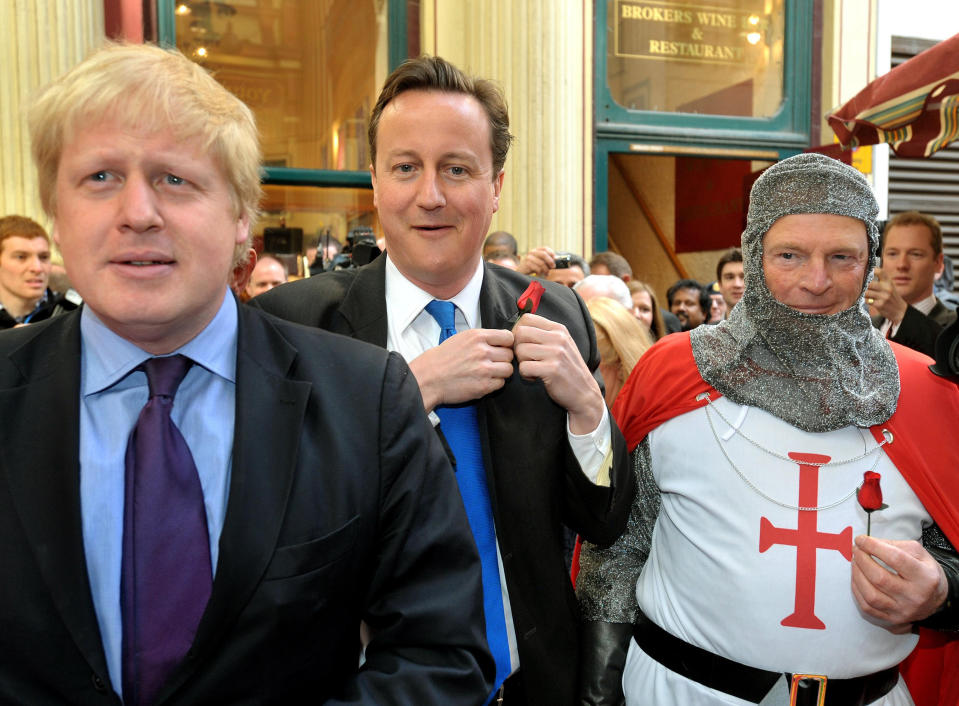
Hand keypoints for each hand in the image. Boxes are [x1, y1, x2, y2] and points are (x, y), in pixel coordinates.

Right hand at [408, 328, 514, 412]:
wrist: (429, 378)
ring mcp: (484, 369)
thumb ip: (482, 338)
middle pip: (510, 354)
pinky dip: (495, 383)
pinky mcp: (483, 386)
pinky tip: (484, 381)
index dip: (506, 344)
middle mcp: (483, 351)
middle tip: (493, 362)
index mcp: (477, 337)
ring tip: (490, 373)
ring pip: (508, 369)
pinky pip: (501, 383)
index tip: (502, 348)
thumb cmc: (442, 358)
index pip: (508, 337)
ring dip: (501, 372)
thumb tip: (501, 341)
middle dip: (503, 359)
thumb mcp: (461, 338)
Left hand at [512, 313, 604, 433]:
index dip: (517, 331)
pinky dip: (526, 375)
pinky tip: (536, 378)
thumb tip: (516, 328)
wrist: (585, 393)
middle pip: (520, 333)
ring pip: (520, 350)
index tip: (522, 344)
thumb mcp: (561, 345)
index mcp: (558, 329)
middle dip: (517, 348)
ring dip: (521, 363)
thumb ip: (543, 334)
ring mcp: (556, 353)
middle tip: (526, 359)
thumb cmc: (567, 369)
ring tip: (533, 369)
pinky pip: (524, 367)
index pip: (526, 318)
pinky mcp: (552, 370)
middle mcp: (558, 338)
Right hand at [517, 246, 555, 276]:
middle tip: (553, 267)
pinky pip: (537, 268)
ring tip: (546, 273)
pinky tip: (540, 273)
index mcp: (536, 250)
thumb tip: (556, 258)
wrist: (521, 271)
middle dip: (550, 261)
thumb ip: (546, 259)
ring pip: (541, 263)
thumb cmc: (532, 266)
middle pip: (544, 255)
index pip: (545, 248)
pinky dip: (540, 272)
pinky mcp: (527, 264)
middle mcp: (532, 252)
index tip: (555, 258)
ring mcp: (529, 257)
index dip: (551, 253)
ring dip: (546, 269)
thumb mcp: (539, 261)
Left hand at [851, 534, 948, 632]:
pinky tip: (857, 578)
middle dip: (862, 560)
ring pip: (871, 595)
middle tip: (856, 549)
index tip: (861, 539)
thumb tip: (867, 543)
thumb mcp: (918, 553)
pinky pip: (867, 606)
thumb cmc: (924, 572)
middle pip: (879, 578)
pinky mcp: (892, 619)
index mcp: (925, 577)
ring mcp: (903, 611)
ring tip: (855, 562)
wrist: (936, 599)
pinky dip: (857, 590)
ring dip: (857, 575)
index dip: (874, 546)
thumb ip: (894, 545)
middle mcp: (914, 597)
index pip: (895, 559)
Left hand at [865, 267, 907, 324]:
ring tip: (869, 296)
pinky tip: (871, 301)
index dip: (873, 271)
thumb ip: (882, 280)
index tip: (870, 273)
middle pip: (869, 284)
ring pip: (866, 292)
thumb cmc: (892, 297)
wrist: (900, 310)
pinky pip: (867, 300)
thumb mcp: (890, 286)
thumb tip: (868, 274)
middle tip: (867, 289)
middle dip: (866, 287)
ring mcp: (883, 297)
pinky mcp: (879, 305)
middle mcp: (887, 288)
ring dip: (865, 295)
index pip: (880, 272)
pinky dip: (867, 301)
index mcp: (889, 282)